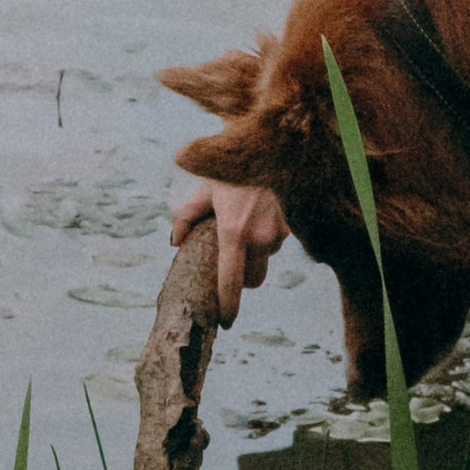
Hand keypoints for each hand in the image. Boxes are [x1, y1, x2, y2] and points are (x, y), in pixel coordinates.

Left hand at [173, 178, 286, 318]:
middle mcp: (260, 237)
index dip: (228, 306)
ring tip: (247, 227)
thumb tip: (175, 242)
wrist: (271, 146)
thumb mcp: (205, 189)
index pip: (231, 281)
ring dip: (258, 255)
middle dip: (245, 280)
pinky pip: (279, 243)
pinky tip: (262, 216)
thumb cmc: (232, 167)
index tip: (226, 322)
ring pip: (267, 260)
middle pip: (255, 281)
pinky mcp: (293, 226)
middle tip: (233, 264)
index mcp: (233, 232)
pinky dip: (270, 238)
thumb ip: (187, 217)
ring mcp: (279, 233)